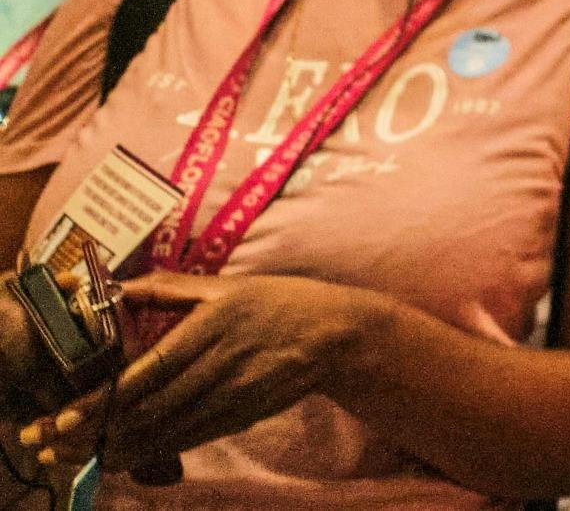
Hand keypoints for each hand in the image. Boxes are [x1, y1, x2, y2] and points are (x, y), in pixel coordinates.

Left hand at [42, 273, 377, 481]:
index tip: (68, 412)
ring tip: (80, 454)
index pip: (152, 368)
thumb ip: (170, 289)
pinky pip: (189, 438)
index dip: (107, 395)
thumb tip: (117, 288)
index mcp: (215, 324)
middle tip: (57, 441)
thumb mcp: (229, 286)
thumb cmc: (280, 303)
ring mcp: (234, 394)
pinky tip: (124, 456)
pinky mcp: (241, 415)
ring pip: (167, 429)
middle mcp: (223, 363)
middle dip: (100, 428)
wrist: (338, 335)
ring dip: (120, 446)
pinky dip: (152, 451)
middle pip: (153, 406)